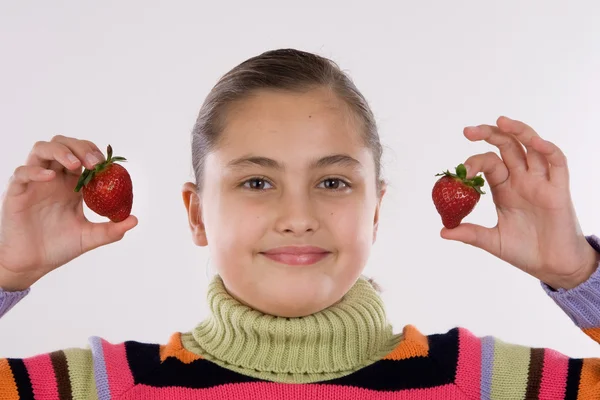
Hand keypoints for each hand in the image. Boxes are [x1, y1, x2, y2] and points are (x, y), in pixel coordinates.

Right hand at [0, 135, 137, 290]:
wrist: (33, 264)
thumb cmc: (60, 248)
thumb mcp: (90, 237)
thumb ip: (112, 230)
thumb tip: (134, 220)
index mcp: (72, 184)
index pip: (82, 154)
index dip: (94, 153)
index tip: (107, 164)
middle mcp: (54, 178)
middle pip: (64, 144)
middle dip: (80, 147)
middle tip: (94, 163)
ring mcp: (35, 183)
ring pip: (42, 149)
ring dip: (60, 151)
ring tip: (75, 165)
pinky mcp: (17, 192)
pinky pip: (22, 172)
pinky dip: (36, 170)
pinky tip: (50, 177)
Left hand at [441, 116, 598, 289]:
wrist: (553, 267)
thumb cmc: (525, 252)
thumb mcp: (492, 241)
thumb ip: (470, 233)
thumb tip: (443, 231)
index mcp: (504, 188)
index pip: (488, 163)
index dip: (474, 161)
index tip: (460, 171)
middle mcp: (522, 179)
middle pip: (507, 146)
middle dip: (489, 134)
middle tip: (468, 131)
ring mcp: (541, 182)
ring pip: (531, 146)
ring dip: (518, 131)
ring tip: (501, 121)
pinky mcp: (559, 189)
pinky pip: (557, 163)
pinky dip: (547, 149)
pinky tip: (535, 142)